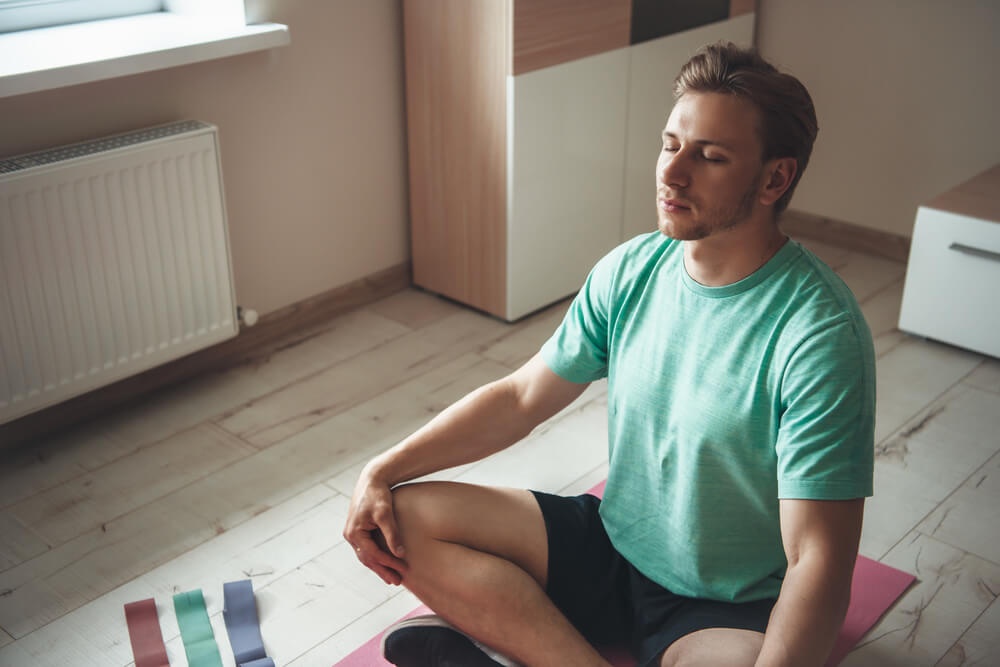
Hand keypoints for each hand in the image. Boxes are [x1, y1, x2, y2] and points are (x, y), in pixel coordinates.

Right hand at [343, 467, 407, 584]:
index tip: (403, 569)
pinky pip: (367, 549)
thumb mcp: (385, 513)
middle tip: (397, 582)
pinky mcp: (358, 531)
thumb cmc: (378, 494)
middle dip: (383, 571)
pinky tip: (386, 564)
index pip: (372, 554)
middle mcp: (350, 535)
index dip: (388, 563)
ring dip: (379, 567)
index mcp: (354, 532)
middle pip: (367, 559)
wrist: (372, 479)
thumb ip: (392, 534)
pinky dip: (376, 558)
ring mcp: (353, 534)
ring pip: (366, 556)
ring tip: (393, 578)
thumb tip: (400, 554)